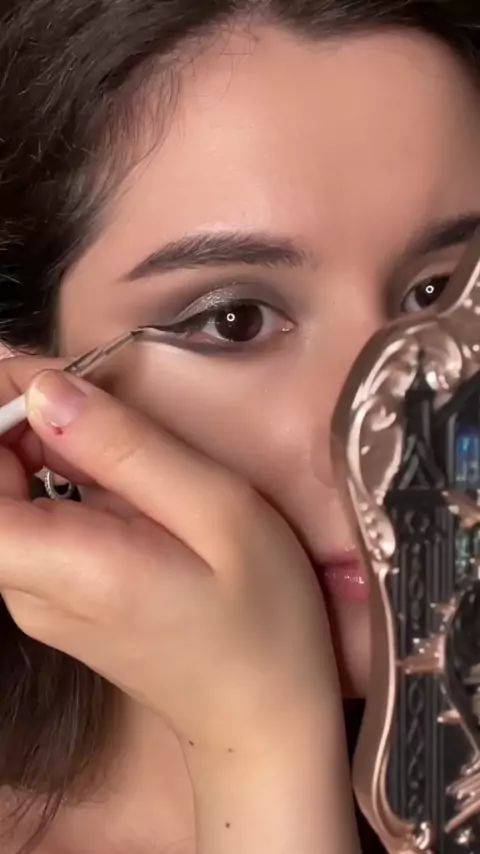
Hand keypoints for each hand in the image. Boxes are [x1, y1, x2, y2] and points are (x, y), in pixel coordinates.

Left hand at [0, 357, 337, 753]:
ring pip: (7, 496)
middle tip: (98, 394)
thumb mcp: (218, 511)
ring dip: (44, 445)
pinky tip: (122, 479)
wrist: (262, 720)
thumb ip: (129, 448)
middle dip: (21, 419)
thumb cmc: (261, 617)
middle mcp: (25, 587)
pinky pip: (33, 520)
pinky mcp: (55, 599)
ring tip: (123, 436)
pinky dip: (60, 479)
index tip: (48, 376)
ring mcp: (36, 598)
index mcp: (59, 565)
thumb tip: (45, 391)